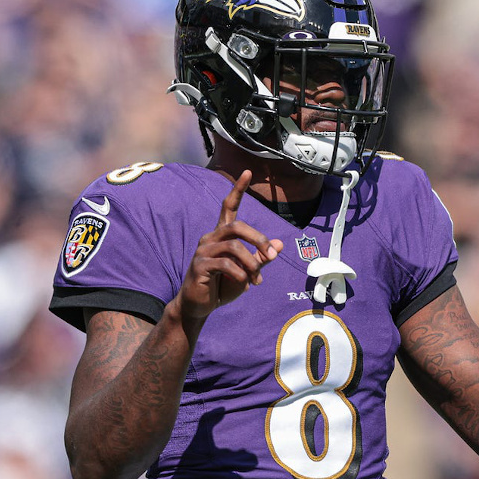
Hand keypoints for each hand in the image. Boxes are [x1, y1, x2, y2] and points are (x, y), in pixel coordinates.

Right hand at [173, 170, 283, 320]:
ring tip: (256, 279)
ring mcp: (203, 251)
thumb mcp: (247, 271)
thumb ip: (260, 258)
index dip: (238, 189)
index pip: (228, 206)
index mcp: (222, 235)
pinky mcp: (199, 265)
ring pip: (234, 246)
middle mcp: (211, 238)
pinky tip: (244, 284)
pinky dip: (241, 275)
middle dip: (258, 239)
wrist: (200, 306)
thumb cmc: (223, 285)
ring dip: (251, 263)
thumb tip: (279, 245)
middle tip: (271, 256)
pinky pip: (226, 264)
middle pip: (237, 226)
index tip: (247, 172)